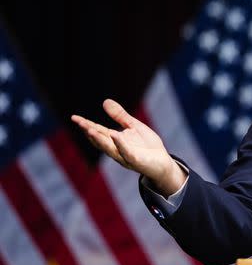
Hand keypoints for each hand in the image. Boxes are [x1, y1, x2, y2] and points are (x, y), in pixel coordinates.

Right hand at [71, 99, 185, 195]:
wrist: (163, 163)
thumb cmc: (147, 145)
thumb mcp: (134, 126)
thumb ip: (120, 116)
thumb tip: (105, 101)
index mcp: (115, 140)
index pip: (98, 131)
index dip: (86, 125)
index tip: (74, 117)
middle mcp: (116, 149)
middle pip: (100, 140)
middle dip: (89, 131)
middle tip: (79, 122)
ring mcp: (125, 156)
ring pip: (109, 148)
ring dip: (99, 140)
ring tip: (89, 130)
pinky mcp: (136, 161)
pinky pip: (127, 153)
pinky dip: (120, 144)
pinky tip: (115, 136)